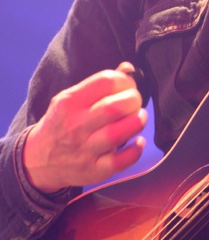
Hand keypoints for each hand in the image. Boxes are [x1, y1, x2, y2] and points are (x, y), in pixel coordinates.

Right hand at [23, 63, 147, 193]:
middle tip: (135, 103)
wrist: (39, 161)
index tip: (129, 87)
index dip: (126, 81)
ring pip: (119, 133)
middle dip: (134, 100)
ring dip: (137, 122)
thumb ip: (99, 85)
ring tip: (139, 118)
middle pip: (114, 108)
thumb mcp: (71, 99)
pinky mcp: (94, 171)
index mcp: (70, 102)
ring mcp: (85, 150)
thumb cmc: (62, 123)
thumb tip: (129, 69)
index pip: (105, 82)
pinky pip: (121, 161)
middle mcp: (76, 126)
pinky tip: (138, 141)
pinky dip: (136, 150)